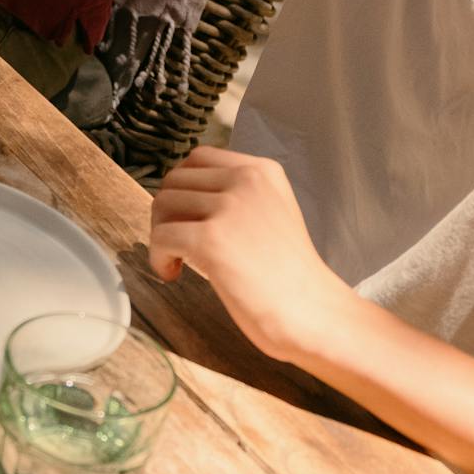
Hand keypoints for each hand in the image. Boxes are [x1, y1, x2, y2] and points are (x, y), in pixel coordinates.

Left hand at [149, 148, 351, 363]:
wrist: (315, 315)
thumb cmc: (291, 278)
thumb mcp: (272, 213)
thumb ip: (238, 197)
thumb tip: (184, 196)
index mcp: (262, 170)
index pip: (199, 158)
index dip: (184, 188)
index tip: (188, 217)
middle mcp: (246, 179)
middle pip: (176, 179)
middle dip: (169, 212)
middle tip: (178, 244)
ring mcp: (229, 206)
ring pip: (163, 203)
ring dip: (162, 234)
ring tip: (178, 261)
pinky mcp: (211, 238)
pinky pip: (161, 236)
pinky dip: (159, 257)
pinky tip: (173, 274)